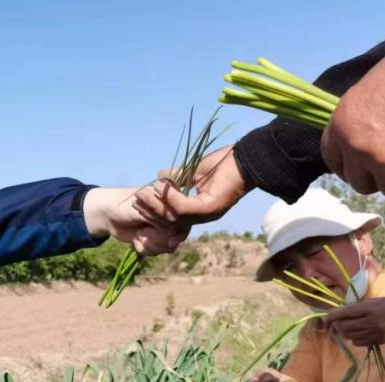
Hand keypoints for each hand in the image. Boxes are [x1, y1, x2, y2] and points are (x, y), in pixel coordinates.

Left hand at [83, 187, 188, 254]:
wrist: (106, 214)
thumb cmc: (126, 205)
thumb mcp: (146, 210)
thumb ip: (163, 222)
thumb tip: (176, 240)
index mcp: (172, 203)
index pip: (184, 222)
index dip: (174, 231)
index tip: (162, 234)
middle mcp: (171, 216)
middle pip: (176, 236)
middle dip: (158, 237)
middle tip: (143, 231)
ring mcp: (163, 228)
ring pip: (167, 246)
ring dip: (150, 244)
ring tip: (139, 235)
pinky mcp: (153, 239)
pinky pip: (156, 251)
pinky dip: (144, 248)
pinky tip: (135, 240)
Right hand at [132, 145, 249, 227]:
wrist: (248, 158)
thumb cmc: (226, 163)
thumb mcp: (194, 170)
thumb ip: (177, 176)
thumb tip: (160, 175)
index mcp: (199, 209)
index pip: (172, 214)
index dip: (155, 208)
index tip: (140, 197)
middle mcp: (202, 216)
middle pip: (170, 219)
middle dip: (151, 208)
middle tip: (137, 197)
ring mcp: (207, 215)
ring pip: (174, 216)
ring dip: (158, 205)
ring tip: (146, 192)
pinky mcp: (210, 209)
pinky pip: (184, 209)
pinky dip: (171, 199)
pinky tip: (163, 188)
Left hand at [325, 295, 384, 345]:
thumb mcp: (373, 301)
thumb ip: (357, 307)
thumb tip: (338, 314)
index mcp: (370, 309)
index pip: (346, 313)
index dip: (333, 316)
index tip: (325, 318)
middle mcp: (372, 322)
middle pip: (345, 327)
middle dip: (338, 326)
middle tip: (337, 323)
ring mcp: (375, 333)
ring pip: (350, 336)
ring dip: (345, 333)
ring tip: (347, 327)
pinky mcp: (377, 341)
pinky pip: (358, 342)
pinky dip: (354, 338)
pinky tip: (358, 333)